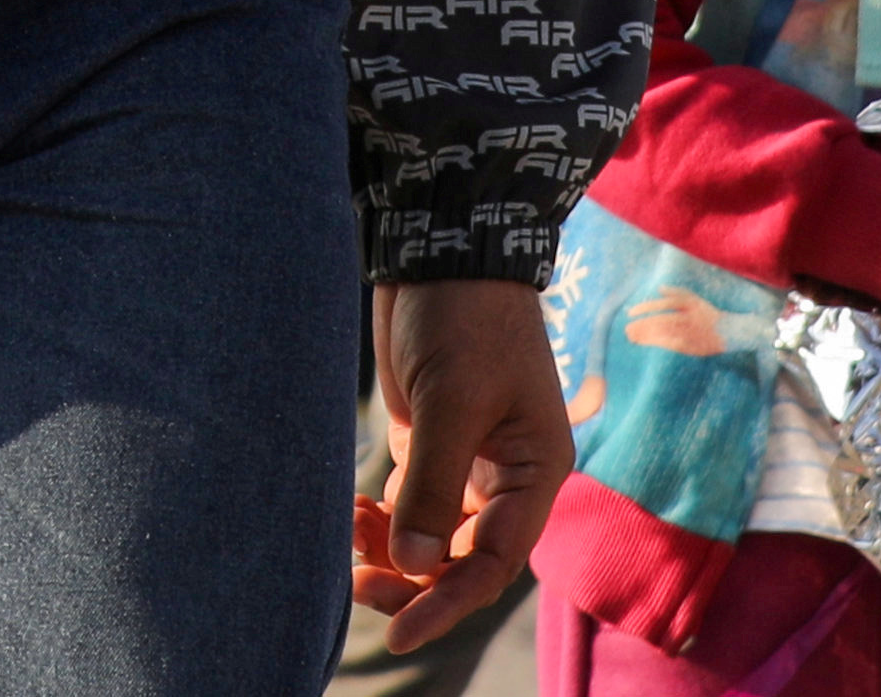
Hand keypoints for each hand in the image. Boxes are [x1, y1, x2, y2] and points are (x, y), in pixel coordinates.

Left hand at [350, 277, 573, 655]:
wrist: (442, 247)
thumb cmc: (465, 318)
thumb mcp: (452, 400)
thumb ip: (434, 483)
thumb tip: (416, 564)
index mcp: (534, 472)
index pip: (493, 563)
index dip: (446, 603)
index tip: (396, 632)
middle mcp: (508, 476)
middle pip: (461, 559)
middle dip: (411, 580)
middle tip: (355, 584)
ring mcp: (470, 461)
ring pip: (432, 538)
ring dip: (390, 551)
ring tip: (347, 537)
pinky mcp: (434, 441)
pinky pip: (411, 504)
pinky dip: (380, 518)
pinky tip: (351, 511)